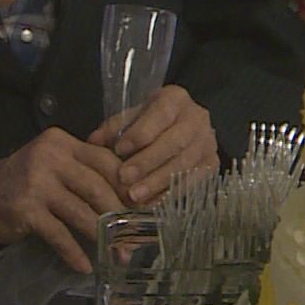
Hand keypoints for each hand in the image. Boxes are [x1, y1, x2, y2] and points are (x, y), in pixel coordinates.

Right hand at [0, 127, 125, 272]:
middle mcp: (50, 157)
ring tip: (115, 254)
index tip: (142, 206)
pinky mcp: (27, 210)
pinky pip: (59, 235)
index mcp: (62, 142)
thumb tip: (127, 194)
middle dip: (119, 215)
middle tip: (134, 236)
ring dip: (102, 238)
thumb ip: (83, 170)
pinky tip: (85, 265)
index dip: (127, 185)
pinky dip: (74, 253)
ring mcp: (37, 183)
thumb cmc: (24, 182)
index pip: (105, 160)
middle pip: (97, 187)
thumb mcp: (52, 164)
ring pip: (81, 213)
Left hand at [86, 85, 217, 206]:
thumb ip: (114, 128)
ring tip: (135, 197)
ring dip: (158, 182)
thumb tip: (93, 142)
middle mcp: (197, 119)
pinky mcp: (212, 165)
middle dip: (147, 162)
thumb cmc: (153, 122)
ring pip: (184, 165)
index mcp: (176, 99)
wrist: (186, 129)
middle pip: (174, 142)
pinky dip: (171, 195)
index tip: (119, 150)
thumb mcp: (134, 116)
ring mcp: (208, 143)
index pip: (159, 114)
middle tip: (124, 179)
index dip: (140, 133)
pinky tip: (152, 205)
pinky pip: (193, 183)